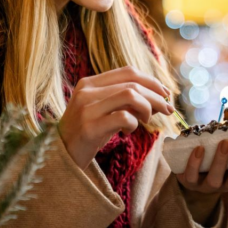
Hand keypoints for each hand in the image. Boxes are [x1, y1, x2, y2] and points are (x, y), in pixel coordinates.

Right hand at [57, 66, 173, 169]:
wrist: (59, 156)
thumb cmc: (87, 132)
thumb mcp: (103, 110)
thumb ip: (123, 99)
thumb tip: (158, 95)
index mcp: (90, 82)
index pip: (128, 71)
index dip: (151, 80)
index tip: (166, 93)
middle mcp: (87, 91)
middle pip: (133, 84)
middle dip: (156, 96)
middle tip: (168, 109)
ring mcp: (86, 108)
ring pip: (130, 96)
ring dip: (147, 108)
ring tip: (146, 121)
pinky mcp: (89, 127)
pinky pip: (123, 117)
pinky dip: (134, 124)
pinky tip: (129, 132)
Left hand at [175, 140, 227, 193]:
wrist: (189, 170)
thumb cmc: (217, 152)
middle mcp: (227, 185)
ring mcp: (207, 186)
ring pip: (215, 180)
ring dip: (220, 161)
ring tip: (225, 142)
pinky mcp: (189, 182)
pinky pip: (191, 176)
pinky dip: (194, 163)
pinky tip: (198, 148)